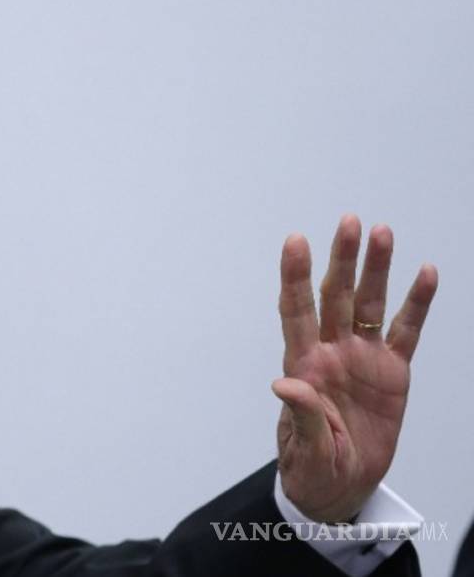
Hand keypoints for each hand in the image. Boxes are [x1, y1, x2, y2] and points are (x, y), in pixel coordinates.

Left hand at [273, 215, 436, 522]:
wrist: (342, 486)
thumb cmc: (314, 466)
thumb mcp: (306, 448)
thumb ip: (301, 415)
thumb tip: (284, 383)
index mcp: (304, 367)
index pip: (296, 311)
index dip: (295, 276)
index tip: (295, 241)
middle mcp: (332, 353)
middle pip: (335, 296)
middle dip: (342, 259)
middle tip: (349, 222)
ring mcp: (362, 358)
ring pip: (369, 304)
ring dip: (375, 270)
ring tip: (382, 233)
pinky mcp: (392, 372)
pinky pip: (405, 331)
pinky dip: (416, 304)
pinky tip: (424, 274)